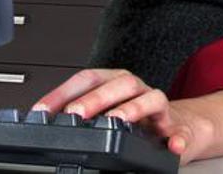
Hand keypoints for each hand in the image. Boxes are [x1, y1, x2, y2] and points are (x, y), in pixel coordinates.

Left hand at [33, 69, 222, 163]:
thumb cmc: (137, 119)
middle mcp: (136, 89)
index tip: (42, 110)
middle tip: (75, 114)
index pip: (87, 79)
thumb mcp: (106, 112)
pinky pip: (180, 130)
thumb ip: (81, 114)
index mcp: (114, 83)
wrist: (178, 126)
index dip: (63, 92)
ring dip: (133, 108)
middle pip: (118, 84)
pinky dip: (176, 138)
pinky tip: (171, 144)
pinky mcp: (177, 126)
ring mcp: (157, 106)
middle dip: (95, 98)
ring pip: (150, 98)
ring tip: (118, 120)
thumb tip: (45, 119)